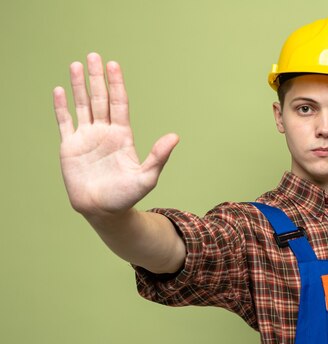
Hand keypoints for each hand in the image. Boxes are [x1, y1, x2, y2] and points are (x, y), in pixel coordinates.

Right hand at [53, 52, 178, 217]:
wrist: (103, 211)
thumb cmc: (126, 196)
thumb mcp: (147, 176)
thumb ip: (159, 156)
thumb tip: (175, 136)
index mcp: (122, 136)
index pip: (119, 104)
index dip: (116, 84)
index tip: (114, 65)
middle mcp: (104, 133)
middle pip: (100, 99)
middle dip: (97, 78)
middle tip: (94, 56)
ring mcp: (86, 138)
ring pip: (82, 106)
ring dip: (79, 86)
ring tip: (76, 65)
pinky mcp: (70, 147)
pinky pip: (65, 122)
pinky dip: (62, 107)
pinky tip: (60, 90)